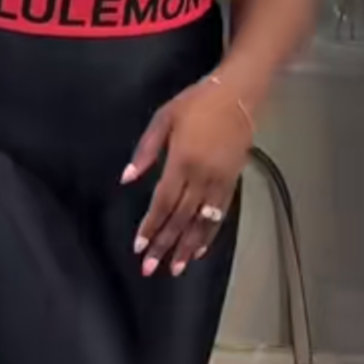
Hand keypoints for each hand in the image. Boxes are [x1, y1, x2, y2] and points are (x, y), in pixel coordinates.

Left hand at [121, 78, 250, 278]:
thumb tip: (126, 179)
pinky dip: (209, 234)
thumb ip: (146, 150)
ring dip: (188, 247)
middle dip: (165, 245)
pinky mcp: (232, 182)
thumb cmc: (196, 103)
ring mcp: (219, 182)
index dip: (151, 226)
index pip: (163, 202)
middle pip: (180, 218)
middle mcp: (201, 177)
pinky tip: (201, 249)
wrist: (237, 95)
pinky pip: (219, 214)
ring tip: (176, 269)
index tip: (139, 247)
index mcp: (182, 161)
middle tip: (150, 268)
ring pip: (201, 222)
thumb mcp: (164, 118)